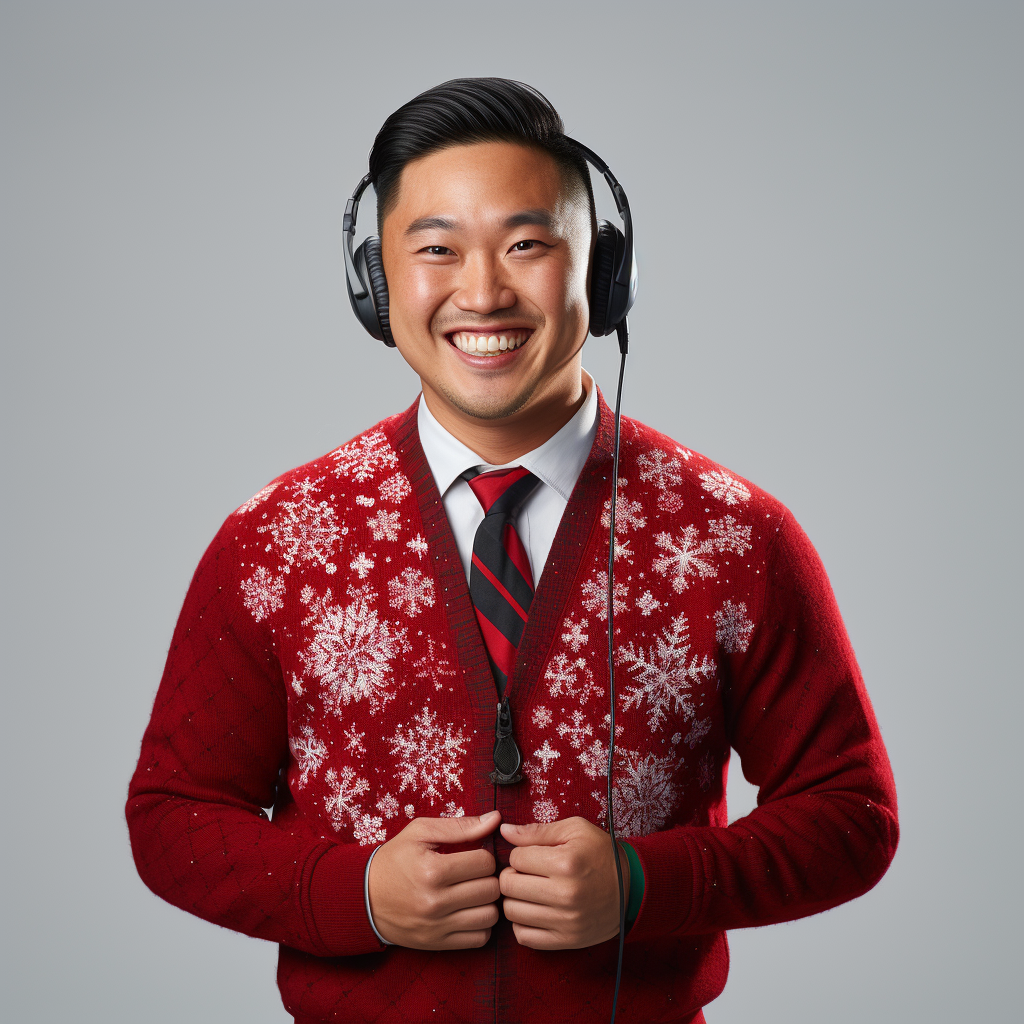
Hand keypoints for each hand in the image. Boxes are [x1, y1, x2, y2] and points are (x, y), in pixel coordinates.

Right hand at [367, 810, 501, 948]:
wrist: (363, 897)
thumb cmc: (395, 859)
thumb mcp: (420, 832)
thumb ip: (460, 826)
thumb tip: (495, 819)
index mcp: (433, 870)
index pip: (485, 862)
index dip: (485, 854)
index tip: (475, 855)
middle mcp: (435, 901)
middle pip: (490, 889)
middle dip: (489, 877)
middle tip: (477, 873)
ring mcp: (437, 926)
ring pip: (490, 916)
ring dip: (488, 902)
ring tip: (476, 892)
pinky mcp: (437, 943)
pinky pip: (479, 938)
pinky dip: (482, 925)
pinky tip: (470, 911)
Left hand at [498, 816, 629, 949]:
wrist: (631, 886)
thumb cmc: (601, 853)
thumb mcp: (575, 830)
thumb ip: (537, 831)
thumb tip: (504, 831)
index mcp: (566, 863)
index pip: (516, 858)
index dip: (519, 854)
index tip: (531, 855)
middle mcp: (565, 894)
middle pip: (509, 885)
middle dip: (512, 875)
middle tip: (525, 873)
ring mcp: (566, 921)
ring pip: (512, 912)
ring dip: (515, 899)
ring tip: (528, 891)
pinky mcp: (567, 940)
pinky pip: (524, 937)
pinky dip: (521, 924)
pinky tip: (532, 911)